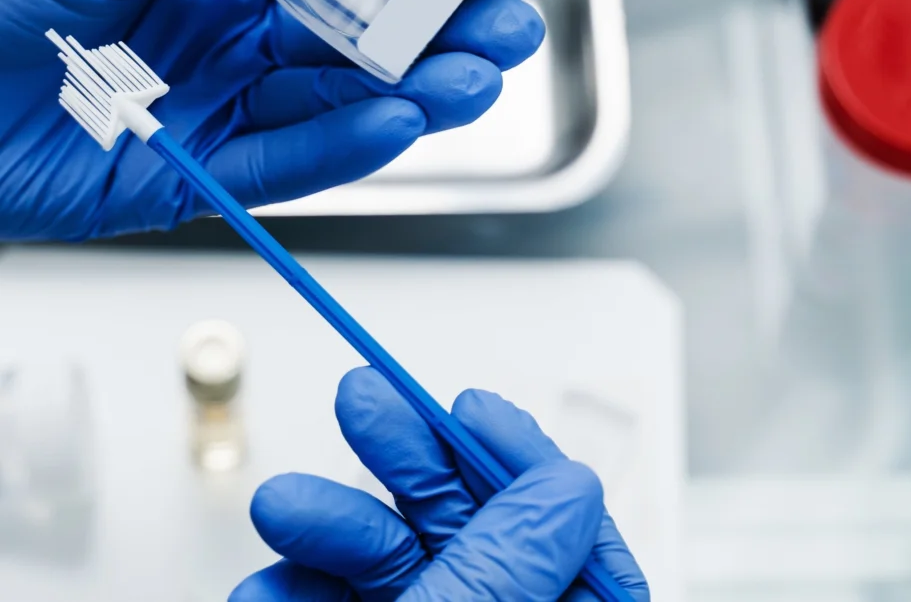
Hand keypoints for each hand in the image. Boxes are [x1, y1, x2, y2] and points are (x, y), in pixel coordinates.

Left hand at [0, 0, 566, 240]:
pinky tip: (399, 122)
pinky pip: (287, 166)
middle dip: (450, 28)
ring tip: (476, 77)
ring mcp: (221, 107)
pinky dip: (345, 148)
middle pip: (368, 35)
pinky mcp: (197, 177)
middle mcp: (234, 33)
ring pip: (343, 103)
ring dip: (419, 91)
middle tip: (513, 24)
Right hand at [230, 368, 648, 601]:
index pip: (575, 542)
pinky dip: (296, 590)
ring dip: (331, 526)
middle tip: (364, 397)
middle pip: (473, 534)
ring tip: (285, 505)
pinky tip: (266, 590)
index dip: (524, 465)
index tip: (471, 408)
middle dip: (412, 463)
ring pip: (393, 566)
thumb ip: (512, 567)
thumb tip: (570, 488)